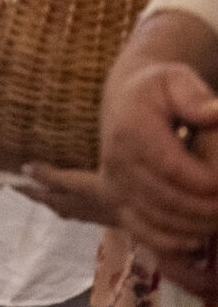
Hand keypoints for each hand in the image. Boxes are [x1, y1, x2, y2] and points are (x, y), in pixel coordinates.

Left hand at [14, 163, 118, 224]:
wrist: (137, 212)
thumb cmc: (102, 192)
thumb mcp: (73, 182)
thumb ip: (49, 176)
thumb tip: (23, 168)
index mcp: (61, 203)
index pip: (36, 195)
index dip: (23, 187)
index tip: (8, 180)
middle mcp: (71, 210)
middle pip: (49, 201)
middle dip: (38, 193)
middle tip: (27, 182)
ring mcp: (86, 213)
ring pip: (64, 205)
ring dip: (54, 196)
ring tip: (49, 186)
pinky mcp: (101, 213)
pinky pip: (78, 205)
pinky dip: (71, 197)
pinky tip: (78, 193)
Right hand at [103, 62, 217, 261]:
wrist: (124, 100)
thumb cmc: (158, 90)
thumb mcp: (175, 78)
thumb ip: (195, 95)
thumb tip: (215, 114)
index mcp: (130, 130)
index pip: (174, 168)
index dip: (210, 183)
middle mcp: (116, 161)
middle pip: (170, 200)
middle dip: (211, 209)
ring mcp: (114, 184)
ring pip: (160, 220)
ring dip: (199, 226)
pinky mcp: (116, 200)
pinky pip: (142, 232)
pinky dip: (172, 243)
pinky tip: (198, 239)